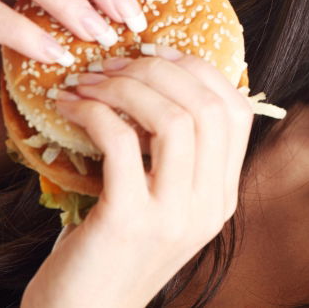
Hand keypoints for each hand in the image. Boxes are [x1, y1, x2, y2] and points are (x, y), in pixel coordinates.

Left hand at [20, 47, 253, 307]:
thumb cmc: (110, 255)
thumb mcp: (161, 206)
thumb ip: (174, 158)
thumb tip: (159, 84)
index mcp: (222, 196)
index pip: (236, 111)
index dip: (197, 69)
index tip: (154, 53)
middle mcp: (209, 205)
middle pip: (208, 107)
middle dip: (159, 69)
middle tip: (113, 63)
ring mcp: (173, 216)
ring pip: (173, 120)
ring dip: (126, 87)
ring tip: (89, 81)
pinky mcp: (128, 222)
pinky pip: (121, 143)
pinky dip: (96, 112)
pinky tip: (72, 108)